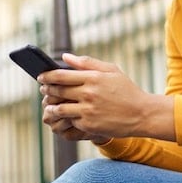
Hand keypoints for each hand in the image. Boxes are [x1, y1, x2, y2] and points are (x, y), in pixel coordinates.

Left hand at [39, 53, 173, 140]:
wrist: (141, 114)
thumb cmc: (126, 90)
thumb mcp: (111, 71)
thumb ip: (87, 63)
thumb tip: (65, 57)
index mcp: (93, 77)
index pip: (60, 75)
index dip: (46, 76)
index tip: (40, 77)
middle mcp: (88, 94)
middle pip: (57, 91)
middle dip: (47, 90)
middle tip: (43, 90)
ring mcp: (88, 111)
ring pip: (59, 108)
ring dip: (51, 106)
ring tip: (50, 105)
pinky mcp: (88, 125)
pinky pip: (70, 120)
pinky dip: (66, 118)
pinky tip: (65, 116)